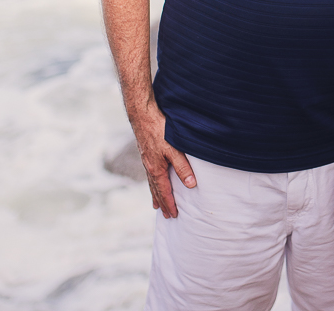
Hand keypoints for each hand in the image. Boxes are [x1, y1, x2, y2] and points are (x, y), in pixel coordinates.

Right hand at [131, 99, 195, 218]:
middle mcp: (149, 168)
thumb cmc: (159, 131)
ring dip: (155, 195)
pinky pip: (150, 175)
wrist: (142, 116)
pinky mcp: (146, 154)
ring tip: (157, 206)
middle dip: (162, 204)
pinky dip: (152, 184)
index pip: (164, 192)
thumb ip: (183, 167)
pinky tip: (154, 181)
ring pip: (151, 183)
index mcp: (156, 170)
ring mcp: (146, 161)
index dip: (170, 204)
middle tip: (167, 216)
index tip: (174, 215)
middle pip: (156, 191)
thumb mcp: (174, 149)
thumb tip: (190, 185)